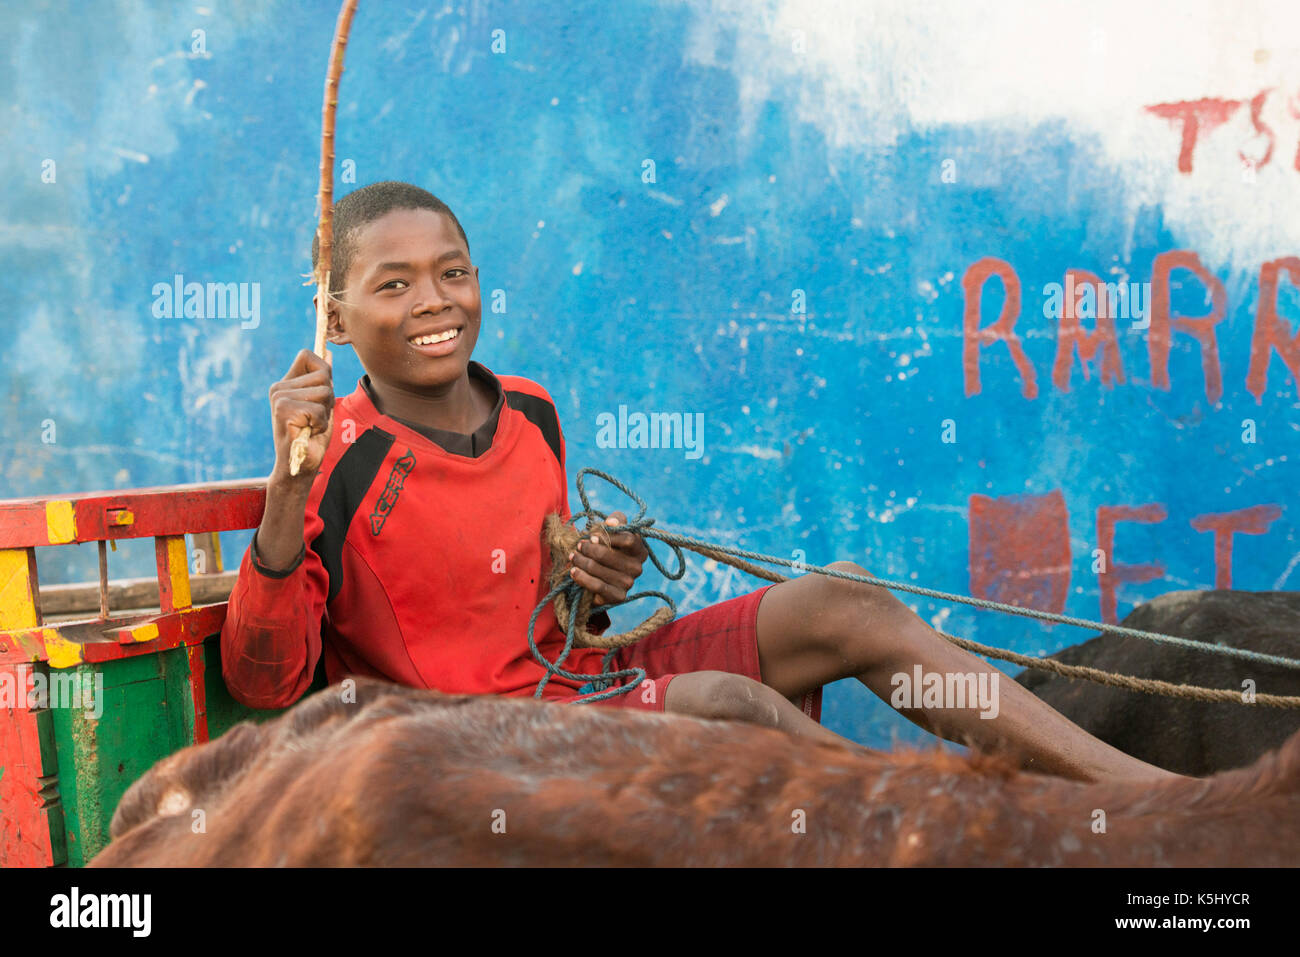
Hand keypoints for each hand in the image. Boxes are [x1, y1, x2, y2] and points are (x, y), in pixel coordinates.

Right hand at [269, 349, 333, 484]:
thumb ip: (323, 380)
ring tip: (311, 425)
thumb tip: (329, 352)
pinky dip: (320, 424)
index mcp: (285, 383)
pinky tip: (308, 432)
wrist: (299, 466)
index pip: (307, 355)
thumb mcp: (322, 404)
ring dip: (325, 413)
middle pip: (324, 374)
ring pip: (324, 391)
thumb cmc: (312, 436)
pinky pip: (319, 410)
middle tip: (315, 418)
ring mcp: (279, 397)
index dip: (324, 371)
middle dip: (329, 399)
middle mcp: (278, 387)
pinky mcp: (283, 410)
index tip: (320, 396)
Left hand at [566, 511, 648, 606]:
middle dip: (588, 549)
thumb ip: (617, 520)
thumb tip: (611, 522)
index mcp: (640, 550)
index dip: (607, 536)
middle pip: (608, 554)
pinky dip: (582, 577)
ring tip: (573, 557)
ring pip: (598, 569)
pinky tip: (573, 571)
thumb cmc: (607, 550)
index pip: (628, 539)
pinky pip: (597, 586)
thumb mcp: (613, 532)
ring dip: (581, 561)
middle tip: (578, 546)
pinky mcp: (618, 597)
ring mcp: (629, 583)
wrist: (600, 579)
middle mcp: (637, 568)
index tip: (592, 535)